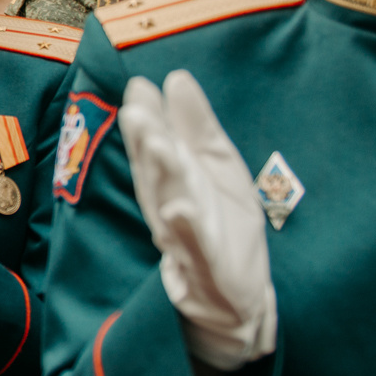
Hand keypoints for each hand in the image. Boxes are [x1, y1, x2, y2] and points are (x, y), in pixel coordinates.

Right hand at [119, 71, 275, 371]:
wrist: (239, 296)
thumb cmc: (223, 225)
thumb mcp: (216, 166)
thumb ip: (196, 125)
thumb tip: (175, 78)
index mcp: (171, 180)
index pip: (154, 145)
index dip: (146, 118)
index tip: (140, 88)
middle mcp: (170, 205)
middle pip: (155, 171)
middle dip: (146, 142)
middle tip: (137, 110)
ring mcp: (186, 237)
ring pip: (169, 202)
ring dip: (162, 175)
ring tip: (158, 144)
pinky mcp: (207, 266)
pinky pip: (195, 248)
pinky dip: (186, 230)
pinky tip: (181, 210)